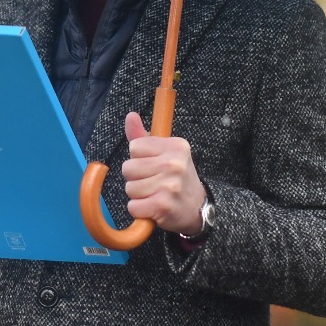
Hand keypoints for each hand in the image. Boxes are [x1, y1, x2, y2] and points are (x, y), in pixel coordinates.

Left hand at [120, 112, 206, 235]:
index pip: (134, 147)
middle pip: (128, 168)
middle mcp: (175, 163)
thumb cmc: (176, 178)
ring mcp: (170, 185)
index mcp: (175, 146)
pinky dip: (139, 210)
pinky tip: (153, 208)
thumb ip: (143, 136)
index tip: (153, 166)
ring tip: (154, 195)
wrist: (197, 209)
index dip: (139, 158)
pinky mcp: (163, 205)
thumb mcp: (165, 153)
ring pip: (129, 188)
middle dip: (135, 178)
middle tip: (153, 183)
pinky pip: (133, 206)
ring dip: (138, 195)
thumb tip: (130, 115)